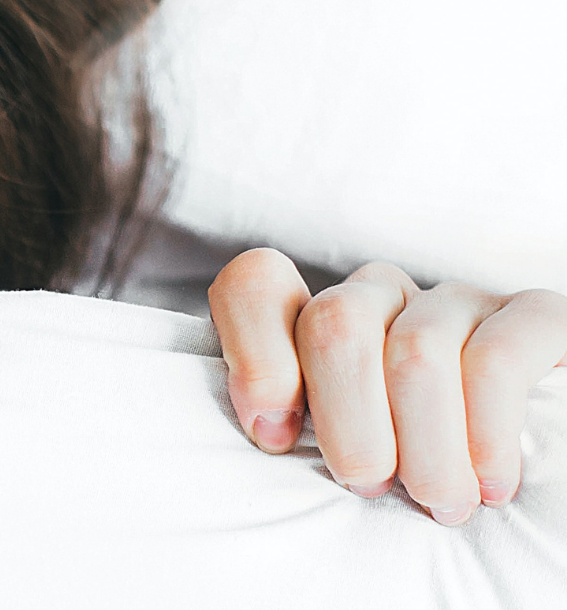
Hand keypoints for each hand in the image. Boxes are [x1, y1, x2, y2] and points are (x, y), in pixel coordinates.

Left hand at [210, 248, 566, 524]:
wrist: (532, 485)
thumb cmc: (408, 479)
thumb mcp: (334, 456)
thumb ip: (288, 428)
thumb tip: (269, 432)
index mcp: (317, 321)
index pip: (256, 286)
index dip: (255, 356)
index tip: (276, 437)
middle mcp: (382, 296)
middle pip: (336, 323)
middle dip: (348, 423)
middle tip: (370, 486)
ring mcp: (456, 301)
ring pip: (415, 351)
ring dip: (424, 447)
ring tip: (439, 502)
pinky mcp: (533, 317)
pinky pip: (496, 360)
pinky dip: (486, 434)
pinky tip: (491, 484)